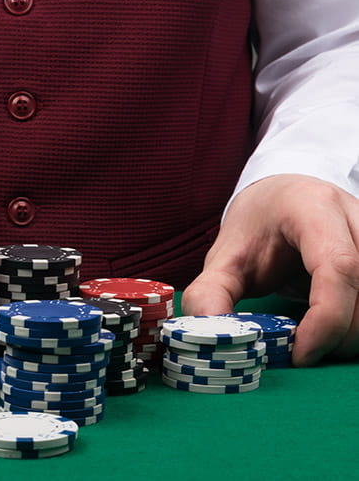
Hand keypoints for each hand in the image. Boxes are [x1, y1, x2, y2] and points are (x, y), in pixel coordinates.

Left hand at [182, 174, 358, 365]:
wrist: (279, 198)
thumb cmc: (254, 228)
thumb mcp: (224, 257)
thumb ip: (210, 294)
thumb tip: (209, 337)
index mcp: (312, 208)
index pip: (338, 267)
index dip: (326, 319)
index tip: (300, 354)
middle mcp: (352, 215)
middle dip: (337, 335)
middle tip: (300, 354)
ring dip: (351, 333)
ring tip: (312, 340)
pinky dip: (356, 324)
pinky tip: (328, 328)